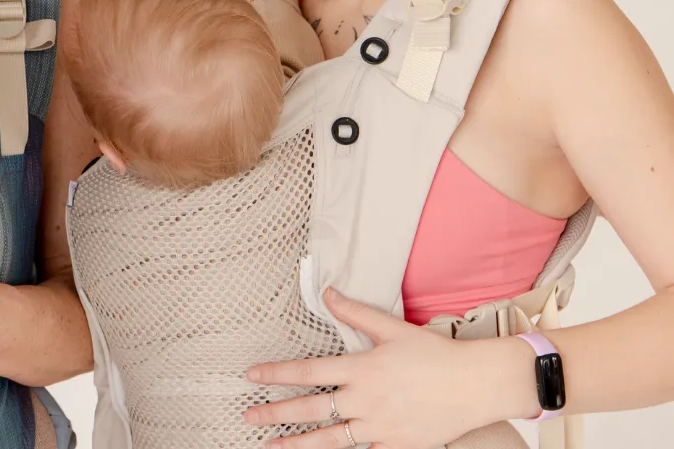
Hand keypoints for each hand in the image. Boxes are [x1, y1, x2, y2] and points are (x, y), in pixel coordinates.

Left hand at [244, 289, 528, 447]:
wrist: (476, 385)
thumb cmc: (436, 355)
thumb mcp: (392, 329)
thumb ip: (354, 313)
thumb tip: (326, 292)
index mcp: (361, 369)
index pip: (307, 371)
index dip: (276, 374)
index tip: (252, 377)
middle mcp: (365, 400)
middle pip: (311, 409)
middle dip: (276, 413)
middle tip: (250, 417)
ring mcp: (380, 427)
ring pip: (330, 439)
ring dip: (297, 444)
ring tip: (271, 446)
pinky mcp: (396, 446)